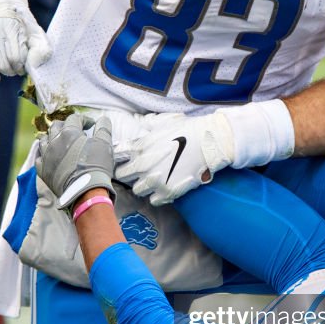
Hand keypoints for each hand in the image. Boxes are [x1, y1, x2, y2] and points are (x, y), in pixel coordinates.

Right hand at [0, 0, 50, 83]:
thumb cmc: (20, 20)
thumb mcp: (35, 30)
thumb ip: (41, 49)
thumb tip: (32, 65)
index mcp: (8, 25)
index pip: (15, 58)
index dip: (21, 66)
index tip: (23, 64)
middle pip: (2, 64)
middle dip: (11, 69)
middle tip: (15, 67)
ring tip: (5, 64)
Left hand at [36, 113, 114, 208]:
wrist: (85, 190)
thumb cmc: (96, 166)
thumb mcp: (104, 144)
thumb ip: (103, 128)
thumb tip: (103, 119)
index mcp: (69, 133)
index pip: (74, 119)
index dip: (84, 120)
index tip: (90, 125)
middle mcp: (54, 141)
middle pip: (56, 126)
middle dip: (66, 125)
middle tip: (75, 131)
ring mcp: (46, 156)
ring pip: (44, 140)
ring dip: (52, 137)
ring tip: (60, 141)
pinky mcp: (43, 170)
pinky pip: (40, 158)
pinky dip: (45, 155)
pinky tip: (52, 157)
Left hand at [117, 111, 234, 205]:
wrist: (208, 142)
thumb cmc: (186, 129)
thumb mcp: (162, 122)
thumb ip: (146, 126)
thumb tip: (138, 124)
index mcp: (139, 147)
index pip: (116, 156)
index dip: (119, 157)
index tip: (124, 158)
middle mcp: (143, 165)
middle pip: (122, 176)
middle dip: (128, 173)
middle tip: (139, 171)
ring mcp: (154, 181)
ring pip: (137, 190)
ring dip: (142, 185)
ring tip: (153, 179)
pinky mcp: (167, 192)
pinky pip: (153, 201)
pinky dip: (157, 196)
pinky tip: (164, 187)